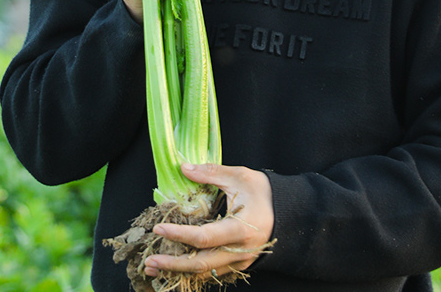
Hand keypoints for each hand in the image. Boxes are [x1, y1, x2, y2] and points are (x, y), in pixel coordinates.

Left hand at [144, 163, 274, 282]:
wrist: (291, 212)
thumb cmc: (265, 192)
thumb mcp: (239, 176)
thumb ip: (211, 173)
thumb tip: (184, 167)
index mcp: (240, 229)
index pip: (204, 237)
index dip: (179, 234)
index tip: (159, 227)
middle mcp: (240, 251)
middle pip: (201, 264)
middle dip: (173, 264)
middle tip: (150, 261)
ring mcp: (240, 262)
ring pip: (205, 272)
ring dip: (179, 271)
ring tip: (154, 267)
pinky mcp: (239, 265)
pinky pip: (213, 272)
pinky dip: (192, 270)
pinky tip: (176, 266)